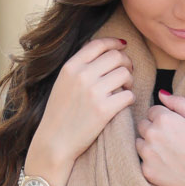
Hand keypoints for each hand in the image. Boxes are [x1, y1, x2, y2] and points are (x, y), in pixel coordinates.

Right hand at [26, 37, 133, 183]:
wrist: (54, 142)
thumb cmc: (60, 113)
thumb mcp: (62, 83)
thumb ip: (79, 67)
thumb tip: (103, 51)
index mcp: (70, 67)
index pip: (98, 44)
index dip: (115, 43)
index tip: (123, 46)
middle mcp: (82, 76)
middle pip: (116, 57)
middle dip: (126, 62)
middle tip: (127, 72)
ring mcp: (93, 93)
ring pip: (125, 74)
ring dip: (129, 80)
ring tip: (124, 88)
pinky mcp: (104, 110)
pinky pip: (129, 95)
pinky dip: (130, 97)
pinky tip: (124, 102)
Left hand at [134, 91, 184, 185]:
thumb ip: (179, 103)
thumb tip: (161, 94)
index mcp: (164, 119)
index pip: (153, 111)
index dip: (166, 118)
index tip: (177, 128)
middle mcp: (152, 135)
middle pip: (143, 125)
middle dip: (154, 129)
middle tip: (172, 141)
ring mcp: (147, 154)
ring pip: (140, 142)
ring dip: (150, 145)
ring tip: (169, 153)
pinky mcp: (146, 171)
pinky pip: (142, 161)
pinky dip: (151, 162)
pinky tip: (167, 165)